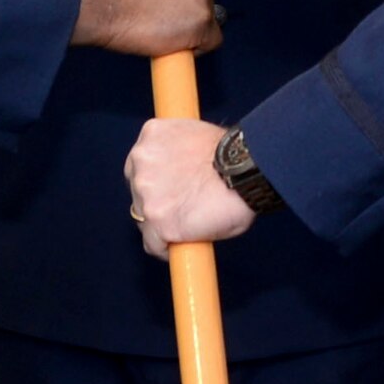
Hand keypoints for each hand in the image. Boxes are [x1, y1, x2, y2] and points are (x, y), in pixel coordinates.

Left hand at [126, 118, 256, 257]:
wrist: (246, 170)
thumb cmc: (233, 155)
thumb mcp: (196, 136)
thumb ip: (177, 154)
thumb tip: (178, 175)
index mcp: (151, 135)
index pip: (138, 164)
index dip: (155, 180)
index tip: (169, 190)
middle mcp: (141, 161)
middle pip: (137, 191)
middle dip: (156, 201)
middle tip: (182, 208)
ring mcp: (146, 193)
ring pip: (143, 220)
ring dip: (161, 225)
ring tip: (187, 227)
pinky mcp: (157, 221)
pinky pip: (153, 245)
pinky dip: (166, 249)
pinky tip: (183, 245)